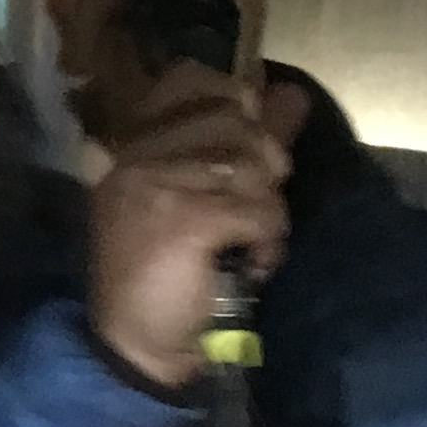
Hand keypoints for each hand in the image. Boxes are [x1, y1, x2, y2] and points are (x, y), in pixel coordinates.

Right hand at [82, 62, 291, 387]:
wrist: (135, 348)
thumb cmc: (167, 279)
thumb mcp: (200, 199)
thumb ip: (239, 146)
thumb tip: (292, 94)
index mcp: (135, 146)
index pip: (193, 78)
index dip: (235, 104)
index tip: (240, 154)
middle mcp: (140, 155)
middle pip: (241, 123)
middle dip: (262, 172)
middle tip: (242, 217)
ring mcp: (158, 183)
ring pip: (257, 168)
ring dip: (267, 216)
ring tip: (243, 247)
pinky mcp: (186, 218)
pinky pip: (264, 211)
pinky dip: (269, 247)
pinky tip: (249, 268)